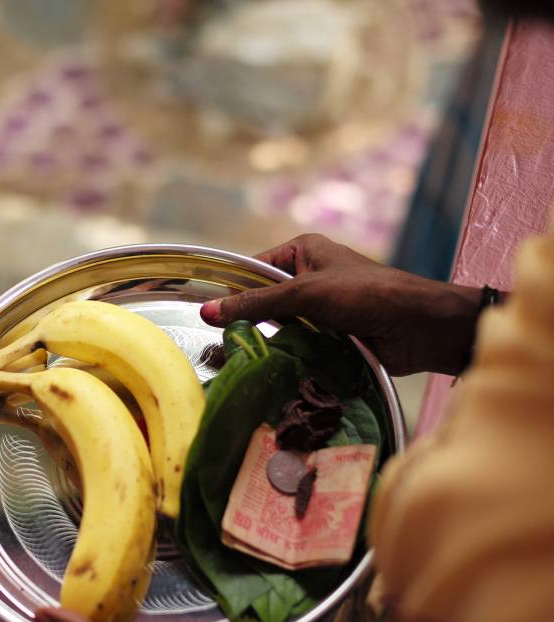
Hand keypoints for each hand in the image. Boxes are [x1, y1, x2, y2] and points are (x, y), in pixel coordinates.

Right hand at [201, 234, 482, 376]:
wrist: (420, 328)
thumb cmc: (366, 295)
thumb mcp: (304, 293)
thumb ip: (256, 303)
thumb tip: (206, 312)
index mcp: (303, 251)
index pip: (253, 269)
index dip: (230, 291)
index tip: (202, 315)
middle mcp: (309, 277)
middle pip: (263, 299)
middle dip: (245, 320)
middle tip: (214, 344)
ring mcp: (320, 309)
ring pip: (278, 326)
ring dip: (265, 342)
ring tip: (232, 361)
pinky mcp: (330, 337)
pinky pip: (297, 345)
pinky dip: (284, 356)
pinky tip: (263, 370)